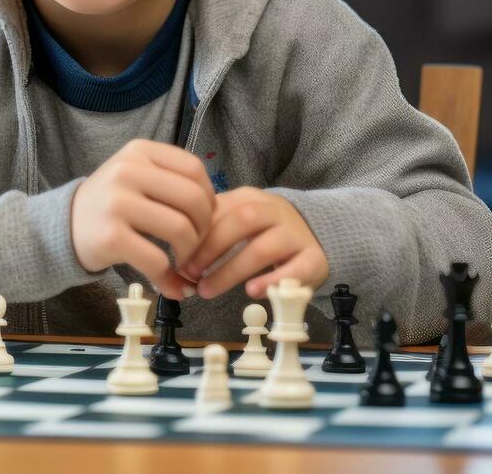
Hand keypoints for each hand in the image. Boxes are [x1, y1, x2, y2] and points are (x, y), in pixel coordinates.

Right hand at [70, 138, 216, 297]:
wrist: (62, 227)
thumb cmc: (110, 203)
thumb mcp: (135, 176)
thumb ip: (172, 182)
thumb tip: (220, 213)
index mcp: (139, 152)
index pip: (194, 169)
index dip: (209, 197)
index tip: (205, 219)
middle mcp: (127, 171)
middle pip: (193, 199)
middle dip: (204, 229)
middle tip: (197, 246)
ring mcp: (117, 203)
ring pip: (180, 229)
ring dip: (190, 254)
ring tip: (183, 263)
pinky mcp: (110, 236)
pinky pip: (156, 260)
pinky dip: (170, 278)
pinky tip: (171, 284)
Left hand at [177, 187, 327, 300]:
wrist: (316, 231)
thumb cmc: (264, 229)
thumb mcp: (239, 219)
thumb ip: (211, 229)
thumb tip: (175, 254)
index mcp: (251, 198)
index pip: (220, 208)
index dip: (196, 234)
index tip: (178, 258)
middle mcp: (274, 211)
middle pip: (242, 221)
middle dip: (211, 248)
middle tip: (190, 273)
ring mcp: (296, 235)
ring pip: (264, 248)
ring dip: (231, 271)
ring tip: (208, 290)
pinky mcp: (314, 259)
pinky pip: (296, 269)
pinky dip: (272, 281)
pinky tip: (251, 292)